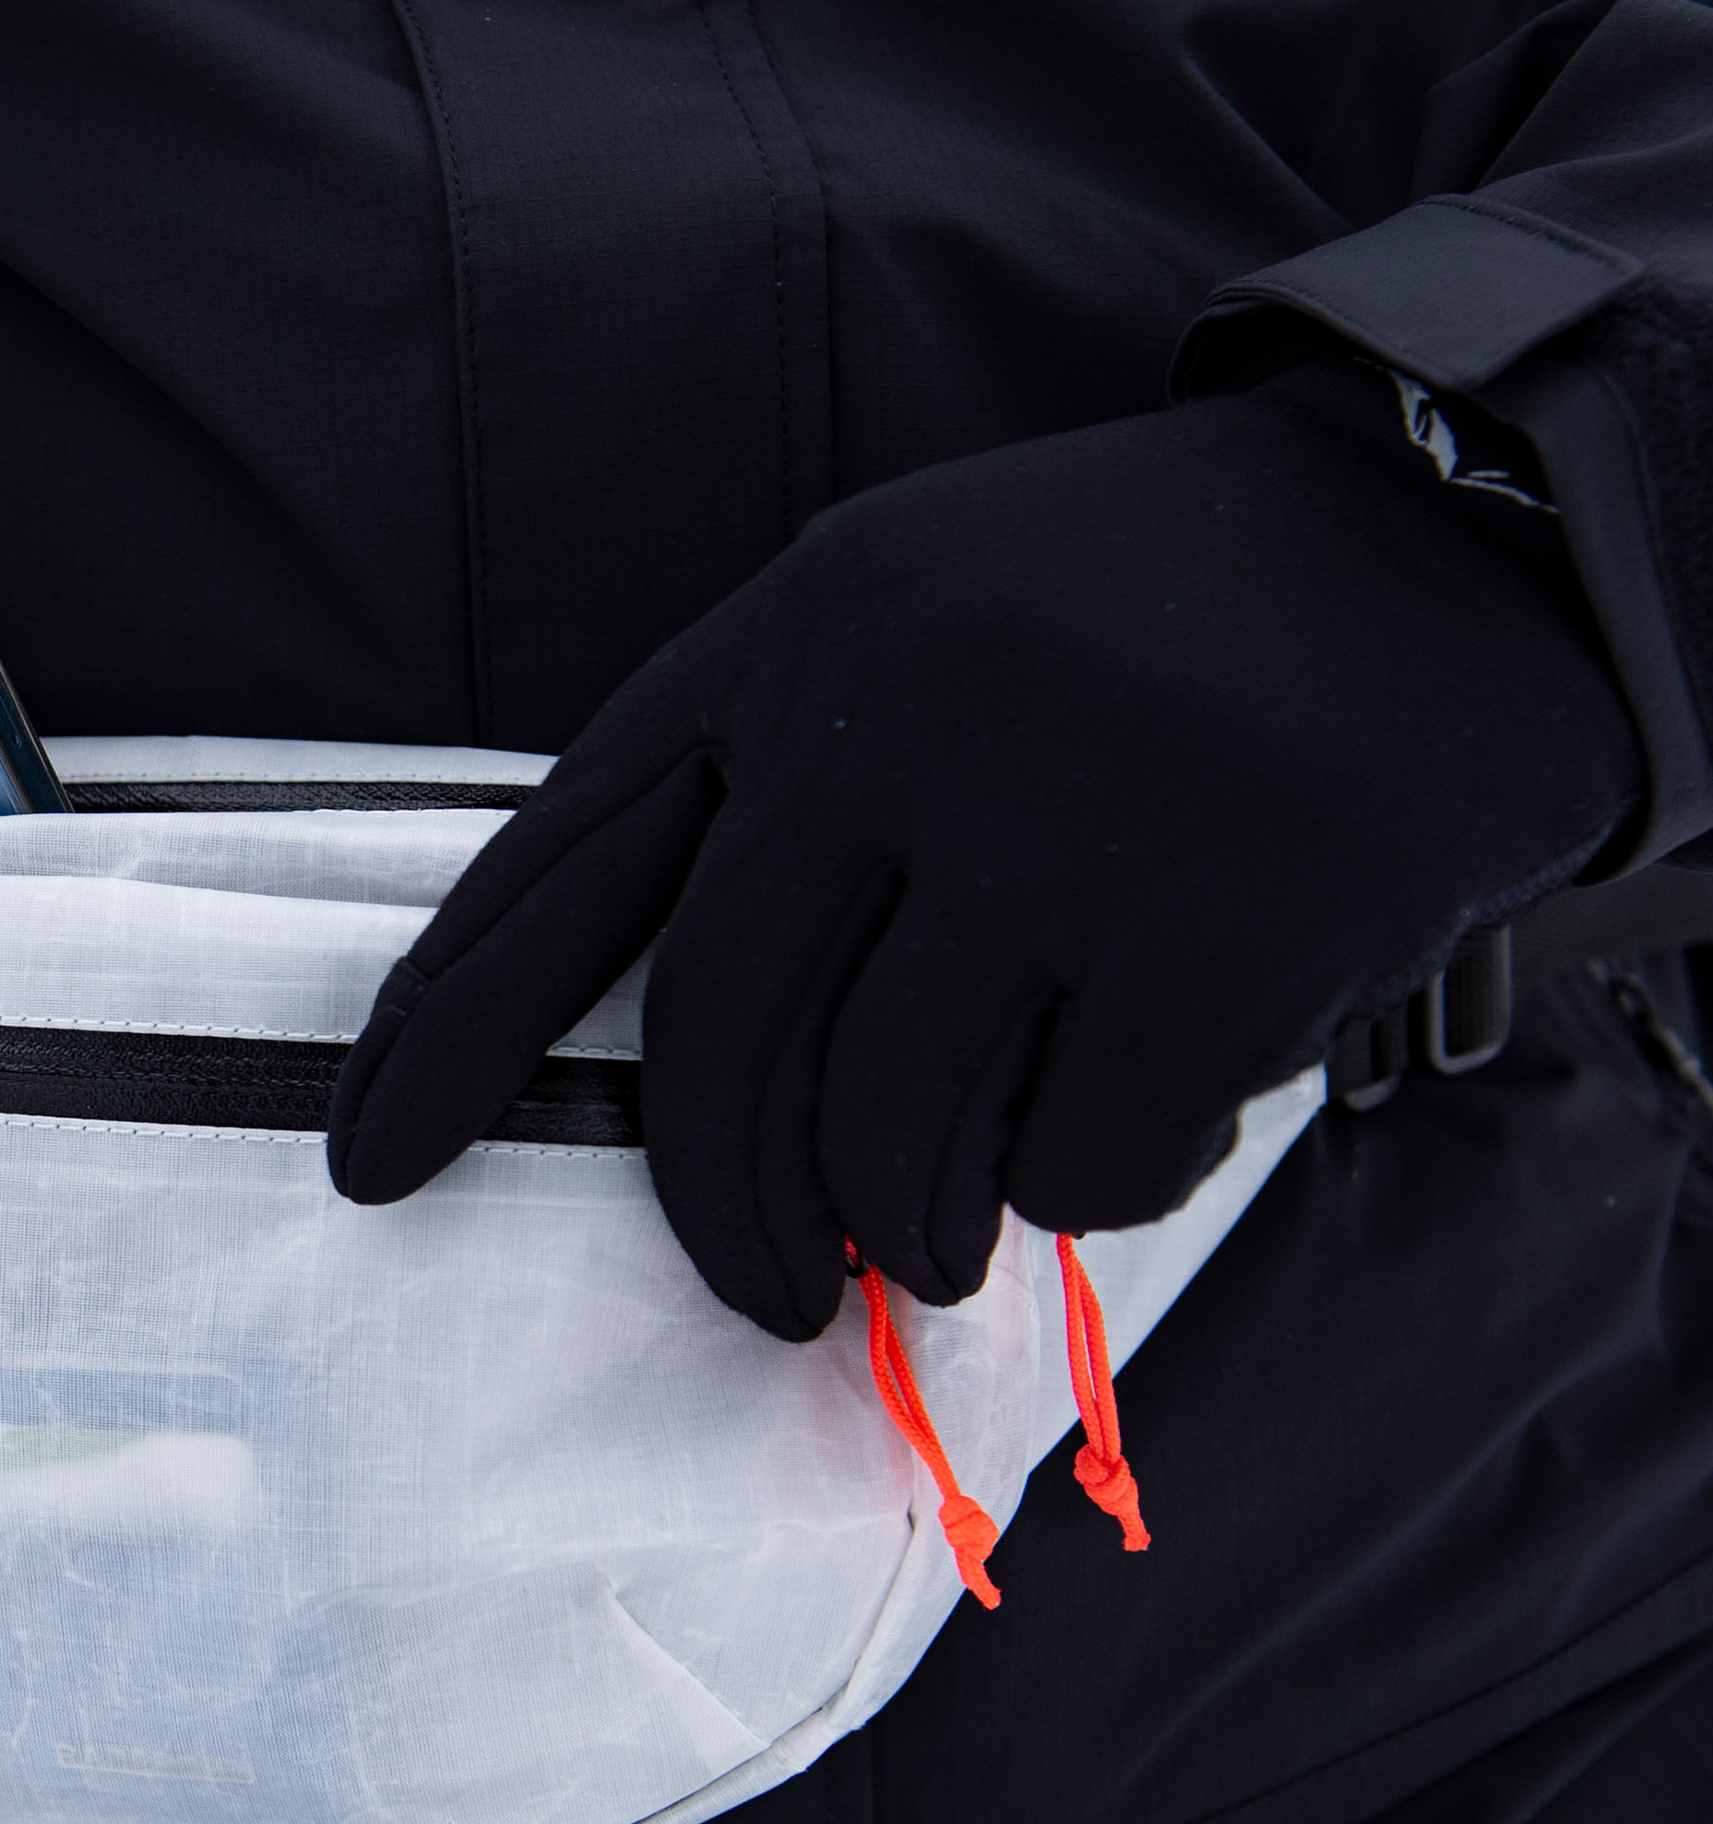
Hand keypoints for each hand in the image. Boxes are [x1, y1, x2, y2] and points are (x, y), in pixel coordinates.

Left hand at [327, 363, 1641, 1339]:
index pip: (559, 864)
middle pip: (715, 1038)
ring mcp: (1056, 805)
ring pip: (887, 1127)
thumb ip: (785, 815)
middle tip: (771, 1295)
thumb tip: (690, 1089)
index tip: (367, 1154)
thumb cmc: (1154, 631)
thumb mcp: (919, 637)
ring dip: (916, 1224)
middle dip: (722, 1212)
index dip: (443, 1027)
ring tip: (969, 1219)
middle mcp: (893, 710)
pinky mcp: (1219, 908)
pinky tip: (1155, 1111)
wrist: (1457, 529)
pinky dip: (1095, 1185)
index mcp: (791, 641)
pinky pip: (1076, 1157)